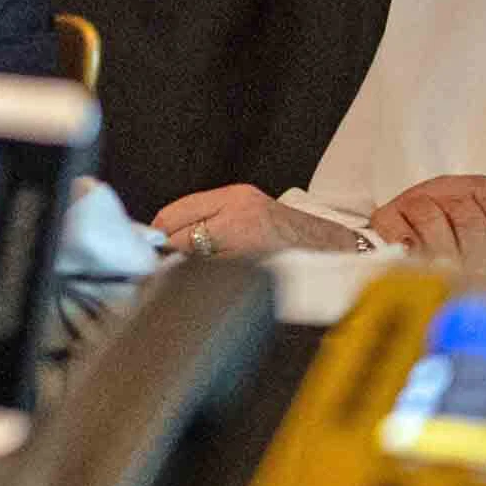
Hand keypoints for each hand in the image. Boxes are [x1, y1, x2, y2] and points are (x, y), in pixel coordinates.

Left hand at [151, 185, 371, 262]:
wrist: (334, 251)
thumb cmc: (288, 234)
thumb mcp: (247, 211)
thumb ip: (209, 218)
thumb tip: (163, 238)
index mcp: (235, 197)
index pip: (175, 213)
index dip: (158, 233)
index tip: (150, 245)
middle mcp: (240, 215)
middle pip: (179, 238)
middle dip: (168, 255)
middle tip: (162, 267)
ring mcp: (249, 243)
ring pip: (192, 262)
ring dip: (183, 272)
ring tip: (187, 278)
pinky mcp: (257, 268)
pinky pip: (214, 279)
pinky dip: (204, 284)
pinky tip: (210, 288)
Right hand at [368, 174, 485, 270]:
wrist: (406, 227)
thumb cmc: (454, 228)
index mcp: (480, 188)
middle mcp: (448, 188)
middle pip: (470, 220)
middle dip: (477, 258)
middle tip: (480, 283)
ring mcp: (415, 199)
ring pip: (433, 221)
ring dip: (444, 255)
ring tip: (452, 278)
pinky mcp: (387, 215)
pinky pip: (396, 226)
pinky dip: (406, 243)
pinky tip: (416, 259)